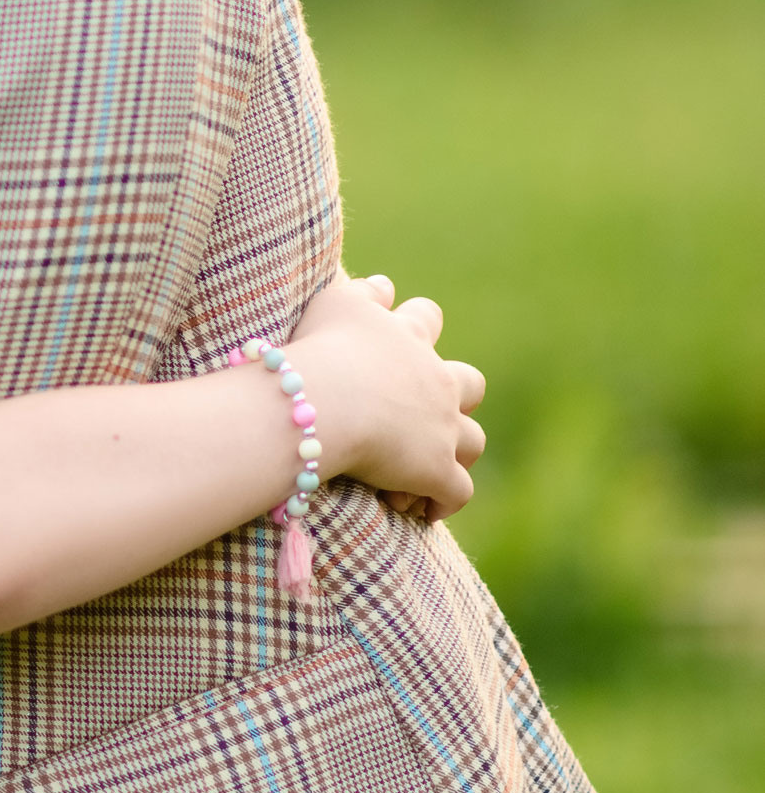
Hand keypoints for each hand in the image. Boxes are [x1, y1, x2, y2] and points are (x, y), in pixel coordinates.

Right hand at [287, 271, 485, 521]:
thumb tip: (386, 285)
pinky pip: (457, 491)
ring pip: (473, 440)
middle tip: (420, 411)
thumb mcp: (336, 303)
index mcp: (410, 337)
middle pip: (469, 382)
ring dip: (454, 451)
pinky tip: (420, 507)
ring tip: (424, 465)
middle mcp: (437, 380)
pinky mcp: (436, 469)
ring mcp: (442, 427)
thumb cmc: (320, 349)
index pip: (427, 318)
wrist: (325, 402)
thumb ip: (365, 292)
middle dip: (455, 394)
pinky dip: (442, 500)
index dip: (419, 326)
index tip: (402, 337)